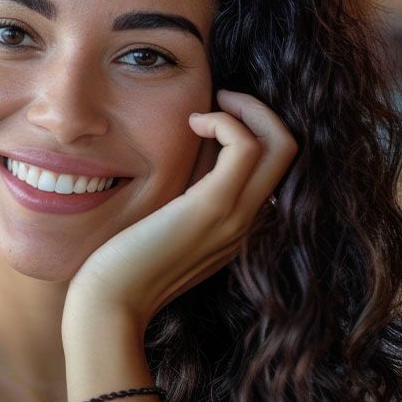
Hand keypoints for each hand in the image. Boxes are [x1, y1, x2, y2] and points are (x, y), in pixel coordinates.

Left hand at [62, 89, 298, 334]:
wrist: (110, 304)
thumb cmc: (125, 262)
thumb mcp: (166, 219)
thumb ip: (186, 189)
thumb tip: (192, 148)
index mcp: (239, 225)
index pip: (276, 167)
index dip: (256, 129)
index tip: (217, 114)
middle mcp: (248, 222)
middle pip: (291, 151)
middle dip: (261, 111)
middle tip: (222, 97)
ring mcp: (236, 217)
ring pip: (281, 145)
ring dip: (247, 110)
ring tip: (207, 109)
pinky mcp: (211, 209)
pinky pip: (244, 147)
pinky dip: (225, 121)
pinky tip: (192, 123)